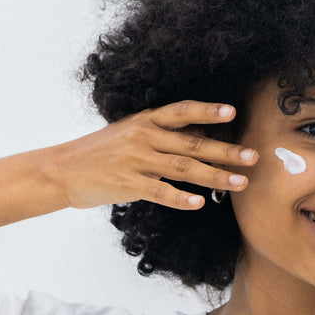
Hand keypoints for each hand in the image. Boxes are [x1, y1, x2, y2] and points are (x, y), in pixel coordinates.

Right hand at [50, 100, 259, 209]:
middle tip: (253, 157)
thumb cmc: (100, 152)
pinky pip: (160, 192)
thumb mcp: (130, 133)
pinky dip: (181, 198)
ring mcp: (135, 160)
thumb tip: (202, 134)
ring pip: (183, 168)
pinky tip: (199, 203)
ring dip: (214, 176)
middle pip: (192, 143)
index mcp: (145, 121)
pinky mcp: (127, 184)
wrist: (62, 170)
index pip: (182, 111)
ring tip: (239, 182)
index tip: (233, 111)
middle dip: (226, 151)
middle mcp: (143, 137)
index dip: (208, 111)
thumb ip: (163, 134)